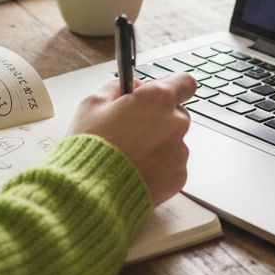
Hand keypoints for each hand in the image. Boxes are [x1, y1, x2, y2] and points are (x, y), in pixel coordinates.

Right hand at [67, 72, 196, 205]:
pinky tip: (136, 170)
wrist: (91, 191)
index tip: (162, 93)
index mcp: (158, 99)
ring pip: (173, 142)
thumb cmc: (90, 146)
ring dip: (157, 145)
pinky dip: (158, 167)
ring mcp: (180, 151)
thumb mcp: (92, 104)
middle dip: (159, 119)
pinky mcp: (179, 176)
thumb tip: (131, 87)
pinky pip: (171, 165)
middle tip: (132, 130)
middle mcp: (176, 122)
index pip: (184, 82)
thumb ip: (116, 88)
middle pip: (177, 114)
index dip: (173, 87)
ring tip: (129, 156)